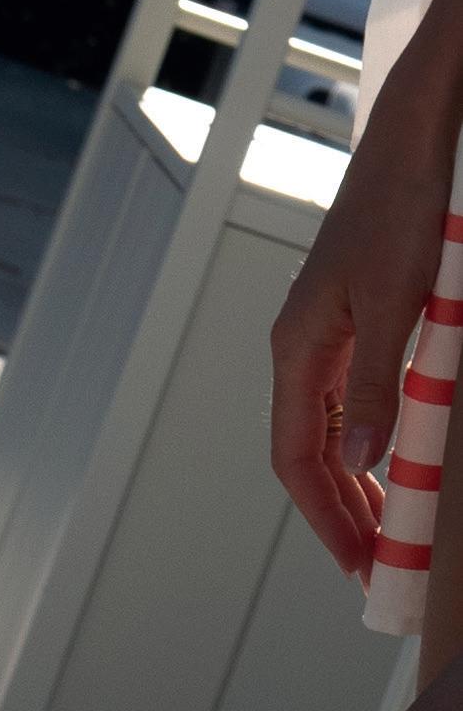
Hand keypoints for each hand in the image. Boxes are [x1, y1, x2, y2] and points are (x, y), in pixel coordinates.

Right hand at [271, 121, 453, 581]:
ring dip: (356, 486)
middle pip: (309, 453)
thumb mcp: (397, 308)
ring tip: (388, 531)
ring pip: (331, 431)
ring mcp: (328, 335)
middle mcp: (303, 347)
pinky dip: (372, 445)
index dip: (325, 518)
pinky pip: (353, 402)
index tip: (359, 564)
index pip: (297, 458)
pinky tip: (396, 465)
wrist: (413, 145)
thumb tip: (362, 465)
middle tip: (380, 565)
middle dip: (340, 514)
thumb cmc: (401, 215)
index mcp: (299, 347)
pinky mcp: (356, 323)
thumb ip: (379, 388)